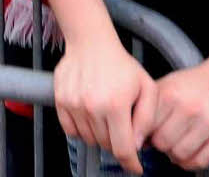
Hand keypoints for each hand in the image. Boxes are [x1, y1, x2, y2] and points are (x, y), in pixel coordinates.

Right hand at [53, 37, 157, 174]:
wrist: (90, 43)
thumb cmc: (120, 64)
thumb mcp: (147, 87)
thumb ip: (147, 119)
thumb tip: (138, 144)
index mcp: (116, 105)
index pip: (123, 149)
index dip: (131, 163)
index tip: (135, 167)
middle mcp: (93, 107)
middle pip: (105, 145)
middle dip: (117, 144)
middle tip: (122, 129)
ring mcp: (74, 104)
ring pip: (88, 139)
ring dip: (99, 137)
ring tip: (106, 118)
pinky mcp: (61, 101)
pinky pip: (70, 130)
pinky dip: (81, 130)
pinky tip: (90, 117)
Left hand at [148, 62, 208, 170]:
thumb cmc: (190, 85)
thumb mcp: (165, 87)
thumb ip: (148, 108)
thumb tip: (134, 138)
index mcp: (170, 95)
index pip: (146, 125)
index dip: (142, 133)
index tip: (144, 135)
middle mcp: (189, 109)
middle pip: (162, 143)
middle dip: (159, 145)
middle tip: (162, 140)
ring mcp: (208, 123)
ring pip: (181, 154)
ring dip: (174, 155)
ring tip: (175, 145)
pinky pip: (201, 161)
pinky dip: (190, 163)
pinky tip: (187, 154)